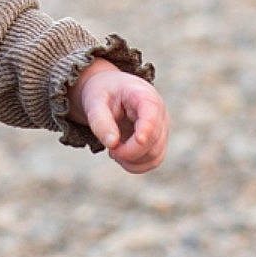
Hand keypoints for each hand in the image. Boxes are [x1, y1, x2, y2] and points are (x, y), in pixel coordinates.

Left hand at [72, 59, 168, 173]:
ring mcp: (161, 129)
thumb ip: (100, 122)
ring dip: (131, 160)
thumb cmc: (102, 93)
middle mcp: (159, 113)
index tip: (139, 140)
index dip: (147, 130)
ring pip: (154, 156)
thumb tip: (113, 144)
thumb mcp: (94, 102)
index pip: (152, 117)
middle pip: (153, 142)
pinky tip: (120, 155)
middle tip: (108, 149)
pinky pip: (153, 161)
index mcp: (144, 96)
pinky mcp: (159, 142)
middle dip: (128, 152)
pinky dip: (135, 165)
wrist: (110, 91)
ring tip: (112, 150)